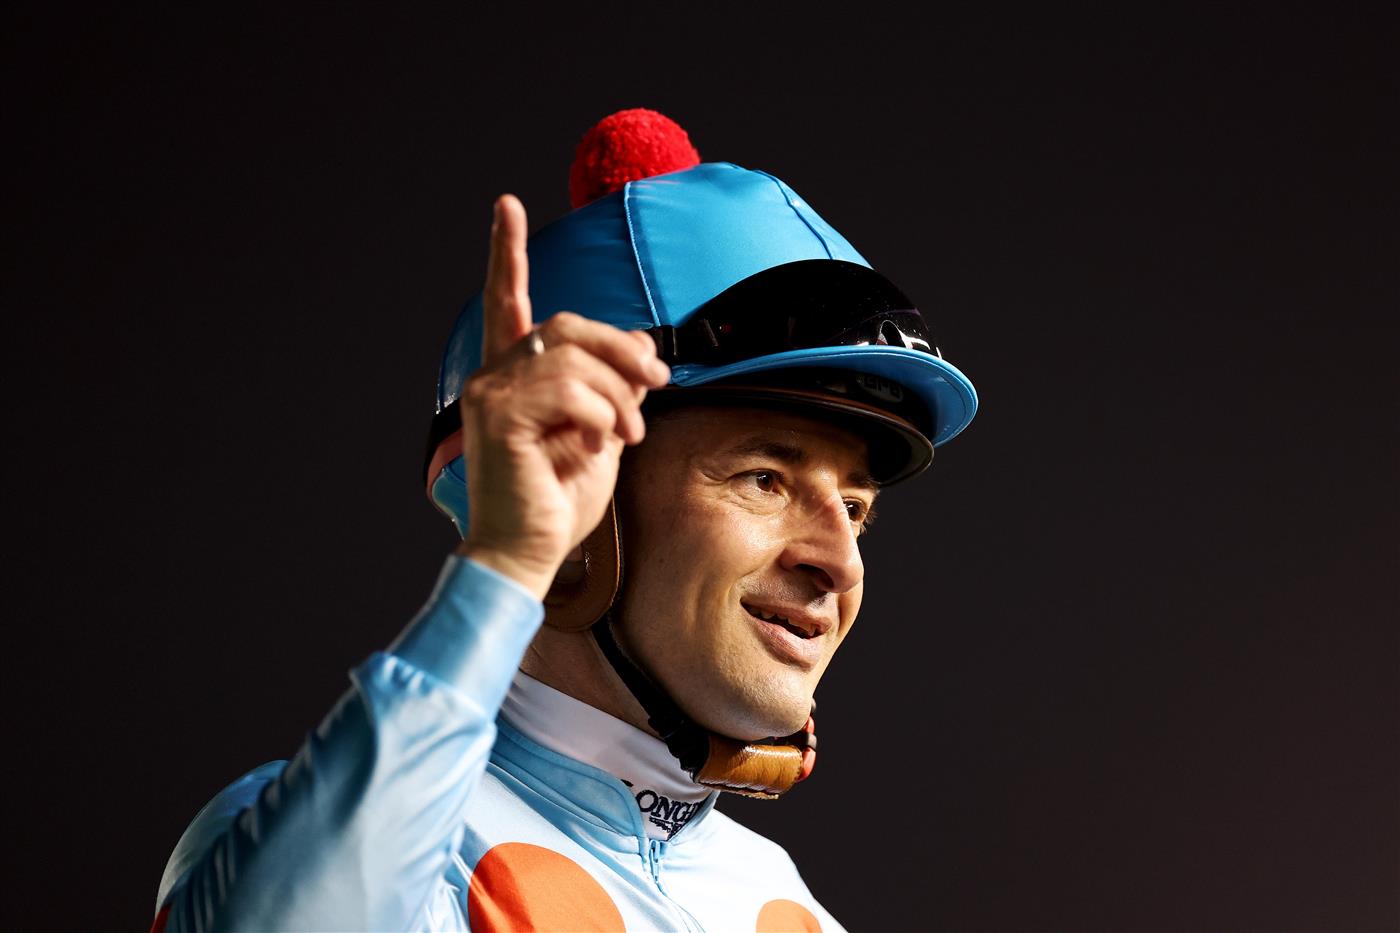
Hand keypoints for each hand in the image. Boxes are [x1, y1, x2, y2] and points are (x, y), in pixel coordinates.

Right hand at [454, 195, 669, 598]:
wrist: (528, 553)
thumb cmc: (559, 499)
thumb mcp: (603, 431)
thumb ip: (614, 386)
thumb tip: (638, 341)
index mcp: (512, 376)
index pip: (509, 302)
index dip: (507, 253)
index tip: (506, 207)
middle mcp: (493, 376)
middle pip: (565, 325)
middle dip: (621, 349)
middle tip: (657, 381)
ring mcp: (489, 393)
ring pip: (572, 357)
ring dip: (618, 394)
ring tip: (629, 434)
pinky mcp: (497, 416)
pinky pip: (567, 389)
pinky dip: (600, 414)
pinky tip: (602, 444)